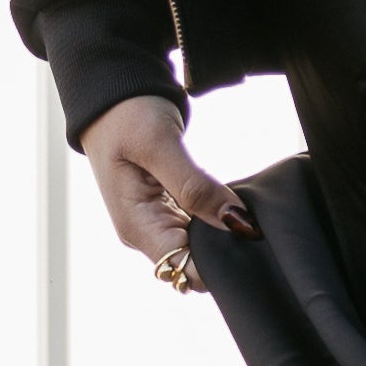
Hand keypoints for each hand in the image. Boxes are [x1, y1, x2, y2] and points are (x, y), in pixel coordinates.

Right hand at [81, 91, 256, 268]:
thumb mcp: (160, 146)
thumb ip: (196, 187)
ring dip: (222, 234)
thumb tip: (236, 223)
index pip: (185, 269)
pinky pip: (197, 226)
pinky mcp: (166, 209)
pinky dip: (215, 218)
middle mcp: (144, 233)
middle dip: (226, 249)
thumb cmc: (126, 116)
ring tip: (244, 212)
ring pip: (199, 247)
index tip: (248, 239)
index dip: (219, 263)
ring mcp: (155, 222)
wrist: (111, 95)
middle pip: (194, 264)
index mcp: (136, 227)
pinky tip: (229, 203)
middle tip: (253, 224)